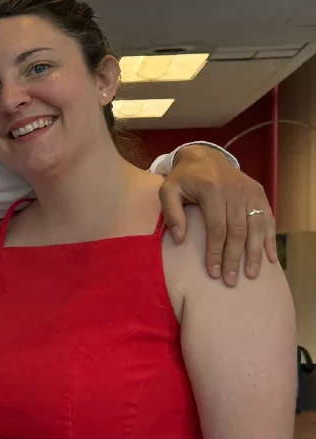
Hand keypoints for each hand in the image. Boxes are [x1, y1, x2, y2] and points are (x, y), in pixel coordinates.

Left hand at [159, 145, 275, 285]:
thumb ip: (171, 213)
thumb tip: (180, 239)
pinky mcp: (259, 193)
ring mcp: (250, 192)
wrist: (204, 156)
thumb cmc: (183, 178)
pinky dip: (270, 239)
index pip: (216, 228)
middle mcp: (235, 191)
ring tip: (252, 274)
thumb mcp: (168, 190)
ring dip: (255, 253)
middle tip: (231, 281)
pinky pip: (268, 219)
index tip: (213, 273)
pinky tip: (270, 258)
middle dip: (234, 258)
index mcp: (212, 190)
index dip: (215, 252)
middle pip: (238, 231)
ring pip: (256, 227)